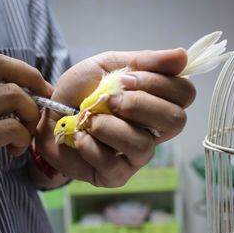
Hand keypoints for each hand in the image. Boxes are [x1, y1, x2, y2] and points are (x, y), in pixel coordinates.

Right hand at [0, 49, 51, 229]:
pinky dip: (23, 138)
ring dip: (30, 115)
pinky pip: (10, 128)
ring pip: (12, 96)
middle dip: (33, 79)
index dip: (19, 68)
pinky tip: (15, 151)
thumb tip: (15, 90)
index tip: (35, 88)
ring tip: (24, 135)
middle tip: (43, 101)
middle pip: (1, 66)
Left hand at [36, 49, 195, 186]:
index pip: (184, 94)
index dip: (160, 84)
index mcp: (156, 103)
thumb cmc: (80, 90)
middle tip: (109, 99)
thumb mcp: (109, 65)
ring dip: (110, 127)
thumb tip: (183, 56)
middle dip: (138, 104)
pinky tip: (79, 136)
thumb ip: (144, 61)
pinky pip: (113, 165)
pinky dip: (90, 145)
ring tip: (89, 118)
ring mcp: (135, 157)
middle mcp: (152, 132)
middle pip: (175, 121)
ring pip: (143, 146)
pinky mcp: (114, 176)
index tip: (126, 78)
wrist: (48, 111)